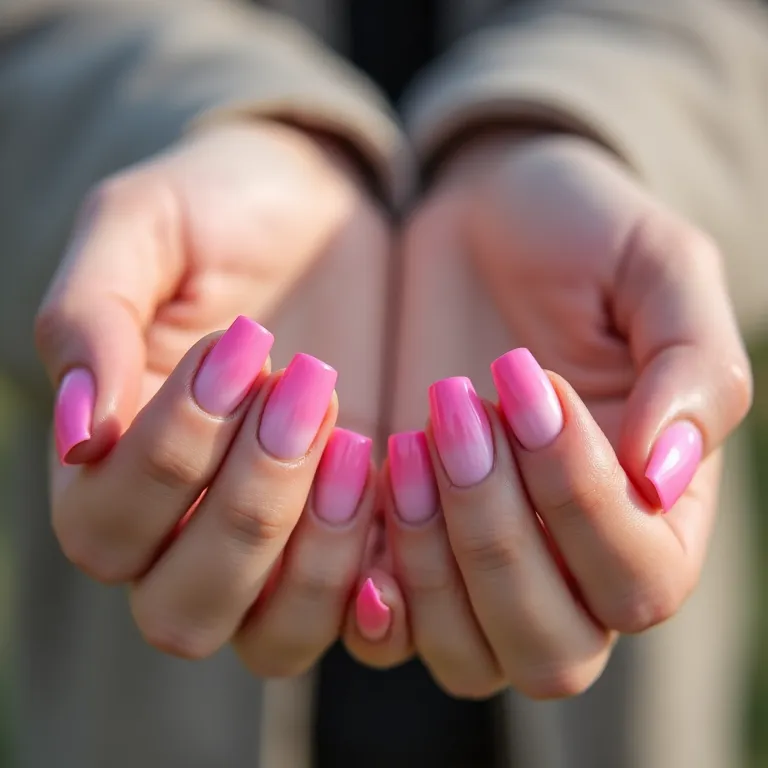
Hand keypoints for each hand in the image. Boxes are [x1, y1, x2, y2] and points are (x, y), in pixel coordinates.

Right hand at [36, 120, 390, 670]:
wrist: (319, 207)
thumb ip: (89, 319)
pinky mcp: (355, 537)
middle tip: (312, 382)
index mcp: (113, 465)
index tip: (245, 344)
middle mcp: (185, 529)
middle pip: (183, 607)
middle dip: (248, 508)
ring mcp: (278, 546)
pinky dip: (383, 586)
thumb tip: (78, 434)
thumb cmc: (218, 211)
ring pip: (273, 638)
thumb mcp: (142, 228)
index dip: (172, 453)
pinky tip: (405, 494)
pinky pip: (362, 623)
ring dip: (314, 554)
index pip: (105, 526)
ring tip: (356, 436)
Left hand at [348, 133, 751, 698]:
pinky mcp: (401, 544)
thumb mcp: (654, 269)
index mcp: (652, 509)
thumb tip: (664, 476)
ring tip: (409, 440)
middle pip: (552, 650)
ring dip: (432, 564)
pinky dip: (368, 591)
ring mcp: (477, 563)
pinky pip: (384, 628)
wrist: (478, 218)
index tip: (526, 379)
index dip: (579, 498)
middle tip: (456, 409)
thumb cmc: (577, 236)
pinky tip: (358, 494)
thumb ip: (693, 369)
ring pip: (469, 657)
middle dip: (497, 539)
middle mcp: (569, 560)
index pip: (639, 579)